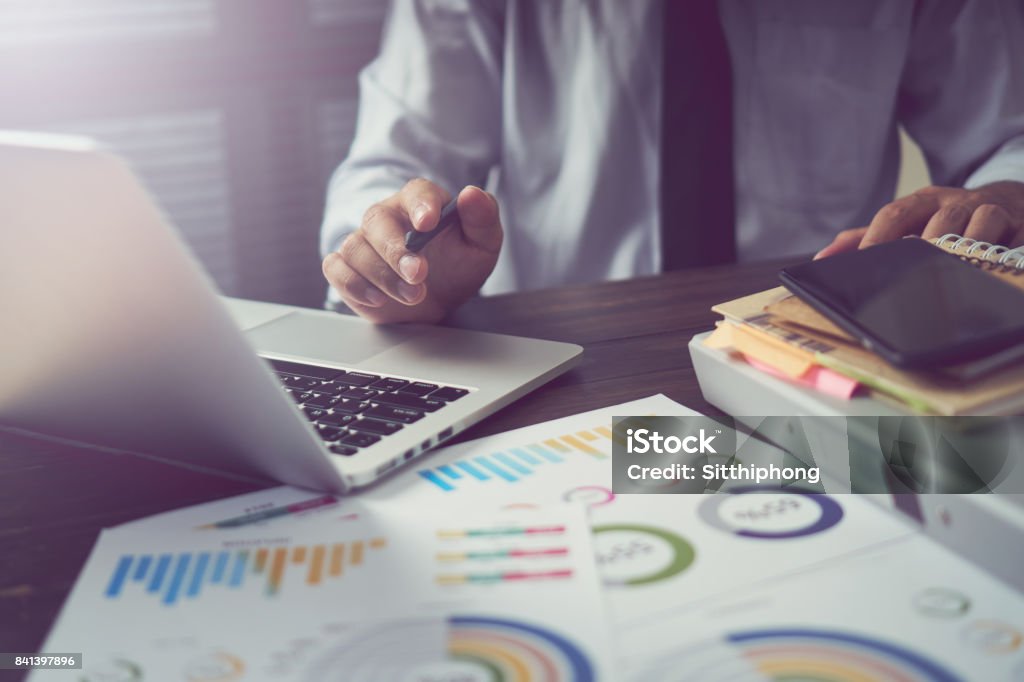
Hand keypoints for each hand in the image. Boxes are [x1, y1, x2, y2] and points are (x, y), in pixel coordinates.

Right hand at [323, 179, 502, 323]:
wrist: (439, 297)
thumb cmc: (458, 264)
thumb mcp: (482, 244)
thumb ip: (482, 218)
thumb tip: (472, 194)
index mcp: (420, 202)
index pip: (417, 192)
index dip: (420, 205)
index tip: (428, 222)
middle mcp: (386, 217)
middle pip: (378, 221)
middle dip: (397, 251)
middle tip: (419, 275)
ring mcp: (363, 242)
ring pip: (356, 248)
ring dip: (383, 276)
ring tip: (413, 297)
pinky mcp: (347, 268)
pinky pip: (335, 268)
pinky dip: (353, 284)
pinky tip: (378, 299)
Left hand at [815, 181, 1023, 258]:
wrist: (1012, 197)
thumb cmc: (948, 217)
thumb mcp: (911, 220)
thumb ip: (867, 237)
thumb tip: (823, 258)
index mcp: (925, 201)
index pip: (895, 215)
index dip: (878, 239)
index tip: (863, 262)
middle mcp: (958, 203)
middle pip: (940, 220)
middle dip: (929, 244)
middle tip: (916, 270)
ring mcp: (994, 212)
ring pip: (982, 224)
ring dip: (970, 248)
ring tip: (957, 269)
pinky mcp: (1023, 225)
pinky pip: (1016, 241)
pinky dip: (1007, 254)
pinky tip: (996, 269)